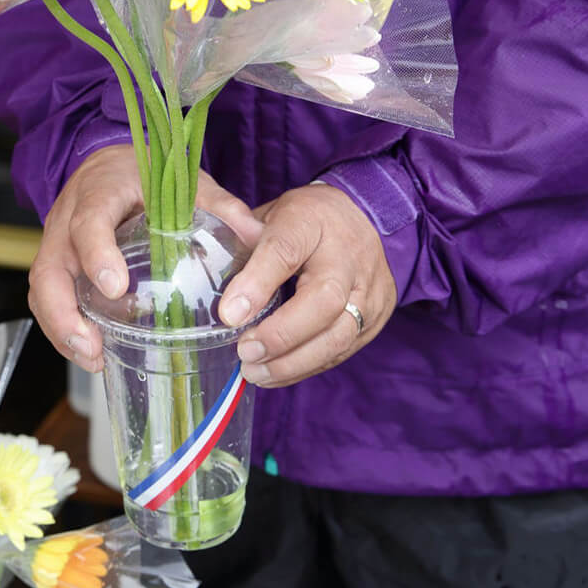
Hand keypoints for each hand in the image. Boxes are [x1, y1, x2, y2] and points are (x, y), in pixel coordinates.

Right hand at [27, 144, 261, 372]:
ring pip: (42, 291)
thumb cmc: (143, 173)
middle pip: (48, 270)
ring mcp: (56, 243)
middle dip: (63, 313)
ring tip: (92, 358)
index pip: (88, 223)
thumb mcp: (184, 180)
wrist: (106, 160)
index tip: (116, 287)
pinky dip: (62, 330)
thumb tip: (258, 238)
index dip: (97, 255)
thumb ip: (220, 206)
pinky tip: (90, 352)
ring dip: (61, 330)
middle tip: (92, 345)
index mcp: (100, 193)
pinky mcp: (57, 264)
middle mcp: (67, 219)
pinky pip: (46, 300)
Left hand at [220, 183, 395, 386]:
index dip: (257, 283)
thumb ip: (241, 235)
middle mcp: (349, 255)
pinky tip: (276, 373)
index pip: (285, 249)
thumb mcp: (269, 215)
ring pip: (339, 334)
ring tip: (254, 372)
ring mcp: (369, 289)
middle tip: (245, 352)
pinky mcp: (376, 316)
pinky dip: (306, 366)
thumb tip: (211, 263)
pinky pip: (342, 350)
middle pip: (324, 300)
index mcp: (312, 221)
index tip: (229, 314)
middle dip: (282, 335)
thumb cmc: (305, 221)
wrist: (362, 219)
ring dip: (293, 361)